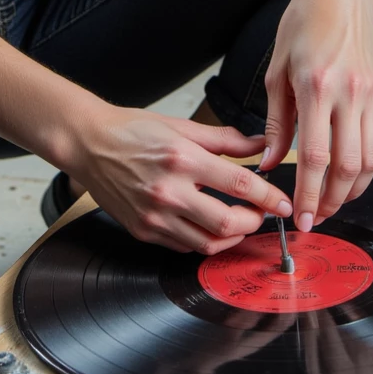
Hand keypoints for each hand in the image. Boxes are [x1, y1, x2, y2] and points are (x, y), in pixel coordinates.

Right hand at [68, 107, 292, 254]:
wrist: (89, 144)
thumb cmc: (133, 130)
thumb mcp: (181, 126)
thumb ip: (225, 139)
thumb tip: (260, 145)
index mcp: (182, 158)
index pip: (239, 183)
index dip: (268, 197)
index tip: (283, 203)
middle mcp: (169, 191)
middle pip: (227, 223)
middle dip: (254, 223)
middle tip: (263, 215)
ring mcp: (155, 216)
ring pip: (208, 243)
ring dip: (232, 237)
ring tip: (240, 223)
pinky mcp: (143, 231)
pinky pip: (184, 247)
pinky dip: (204, 241)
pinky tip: (210, 226)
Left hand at [259, 0, 372, 231]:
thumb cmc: (303, 22)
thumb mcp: (277, 69)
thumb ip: (275, 121)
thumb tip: (269, 162)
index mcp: (316, 86)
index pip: (315, 156)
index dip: (309, 194)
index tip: (302, 219)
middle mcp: (349, 93)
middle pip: (347, 166)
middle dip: (332, 201)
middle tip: (318, 219)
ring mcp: (372, 94)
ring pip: (370, 159)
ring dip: (353, 189)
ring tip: (334, 202)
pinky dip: (370, 166)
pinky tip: (354, 175)